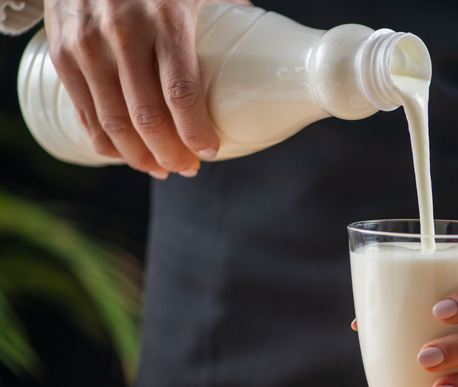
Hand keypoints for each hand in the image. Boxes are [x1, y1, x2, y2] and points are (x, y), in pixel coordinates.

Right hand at [43, 0, 249, 178]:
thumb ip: (226, 11)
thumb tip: (262, 47)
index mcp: (165, 19)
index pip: (181, 93)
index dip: (196, 131)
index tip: (210, 150)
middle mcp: (122, 35)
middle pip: (147, 117)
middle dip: (171, 153)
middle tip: (188, 167)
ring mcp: (87, 47)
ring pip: (113, 123)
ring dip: (140, 157)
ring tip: (161, 168)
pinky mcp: (62, 55)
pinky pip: (85, 113)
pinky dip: (106, 142)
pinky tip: (127, 153)